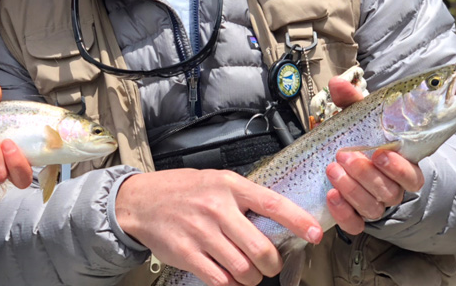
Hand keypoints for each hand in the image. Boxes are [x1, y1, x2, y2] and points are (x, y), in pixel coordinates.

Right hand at [115, 169, 322, 285]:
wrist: (140, 201)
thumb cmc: (182, 190)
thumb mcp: (215, 181)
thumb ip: (243, 198)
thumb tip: (278, 220)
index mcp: (229, 186)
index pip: (272, 203)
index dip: (298, 221)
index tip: (315, 234)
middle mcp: (217, 208)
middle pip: (261, 248)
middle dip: (272, 264)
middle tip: (270, 264)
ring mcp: (201, 232)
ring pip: (243, 269)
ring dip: (251, 278)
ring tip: (247, 272)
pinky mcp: (187, 253)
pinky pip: (220, 280)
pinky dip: (230, 284)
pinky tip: (228, 277)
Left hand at [325, 76, 424, 233]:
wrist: (342, 160)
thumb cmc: (358, 137)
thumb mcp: (357, 117)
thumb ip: (350, 100)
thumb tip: (337, 83)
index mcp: (401, 166)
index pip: (413, 176)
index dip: (400, 168)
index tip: (381, 153)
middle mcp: (392, 189)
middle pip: (389, 192)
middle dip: (366, 175)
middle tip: (344, 156)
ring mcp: (374, 205)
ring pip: (372, 207)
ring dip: (352, 189)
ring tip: (332, 170)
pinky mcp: (356, 217)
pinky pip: (354, 224)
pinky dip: (343, 213)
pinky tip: (331, 196)